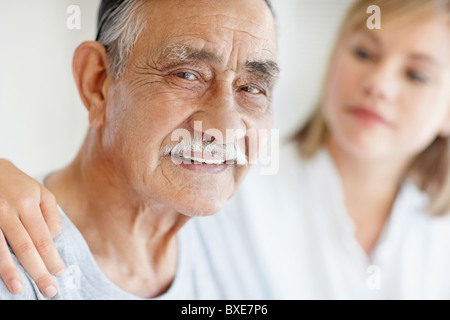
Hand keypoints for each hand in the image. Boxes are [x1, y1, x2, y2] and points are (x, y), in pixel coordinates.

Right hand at [0, 159, 64, 297]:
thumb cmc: (17, 184)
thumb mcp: (41, 192)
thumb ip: (50, 215)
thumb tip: (53, 238)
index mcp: (28, 203)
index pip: (43, 238)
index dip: (51, 258)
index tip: (59, 272)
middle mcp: (8, 210)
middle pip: (25, 247)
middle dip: (37, 271)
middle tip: (48, 289)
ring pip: (1, 250)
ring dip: (10, 272)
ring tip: (20, 289)